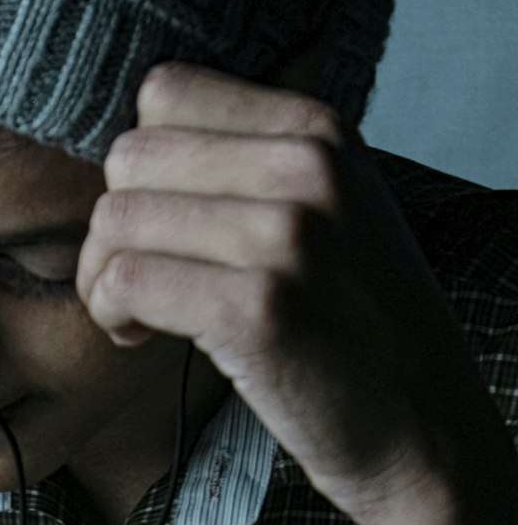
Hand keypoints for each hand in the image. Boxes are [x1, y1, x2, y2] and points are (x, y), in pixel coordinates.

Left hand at [77, 64, 509, 524]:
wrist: (422, 430)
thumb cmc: (354, 332)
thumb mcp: (331, 212)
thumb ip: (252, 166)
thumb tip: (134, 149)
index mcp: (319, 129)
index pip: (166, 94)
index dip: (142, 168)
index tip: (161, 229)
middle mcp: (307, 166)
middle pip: (131, 156)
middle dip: (113, 227)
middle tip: (139, 286)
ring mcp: (286, 236)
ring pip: (117, 218)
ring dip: (103, 276)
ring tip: (138, 317)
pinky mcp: (257, 310)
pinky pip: (127, 280)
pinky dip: (111, 313)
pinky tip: (137, 339)